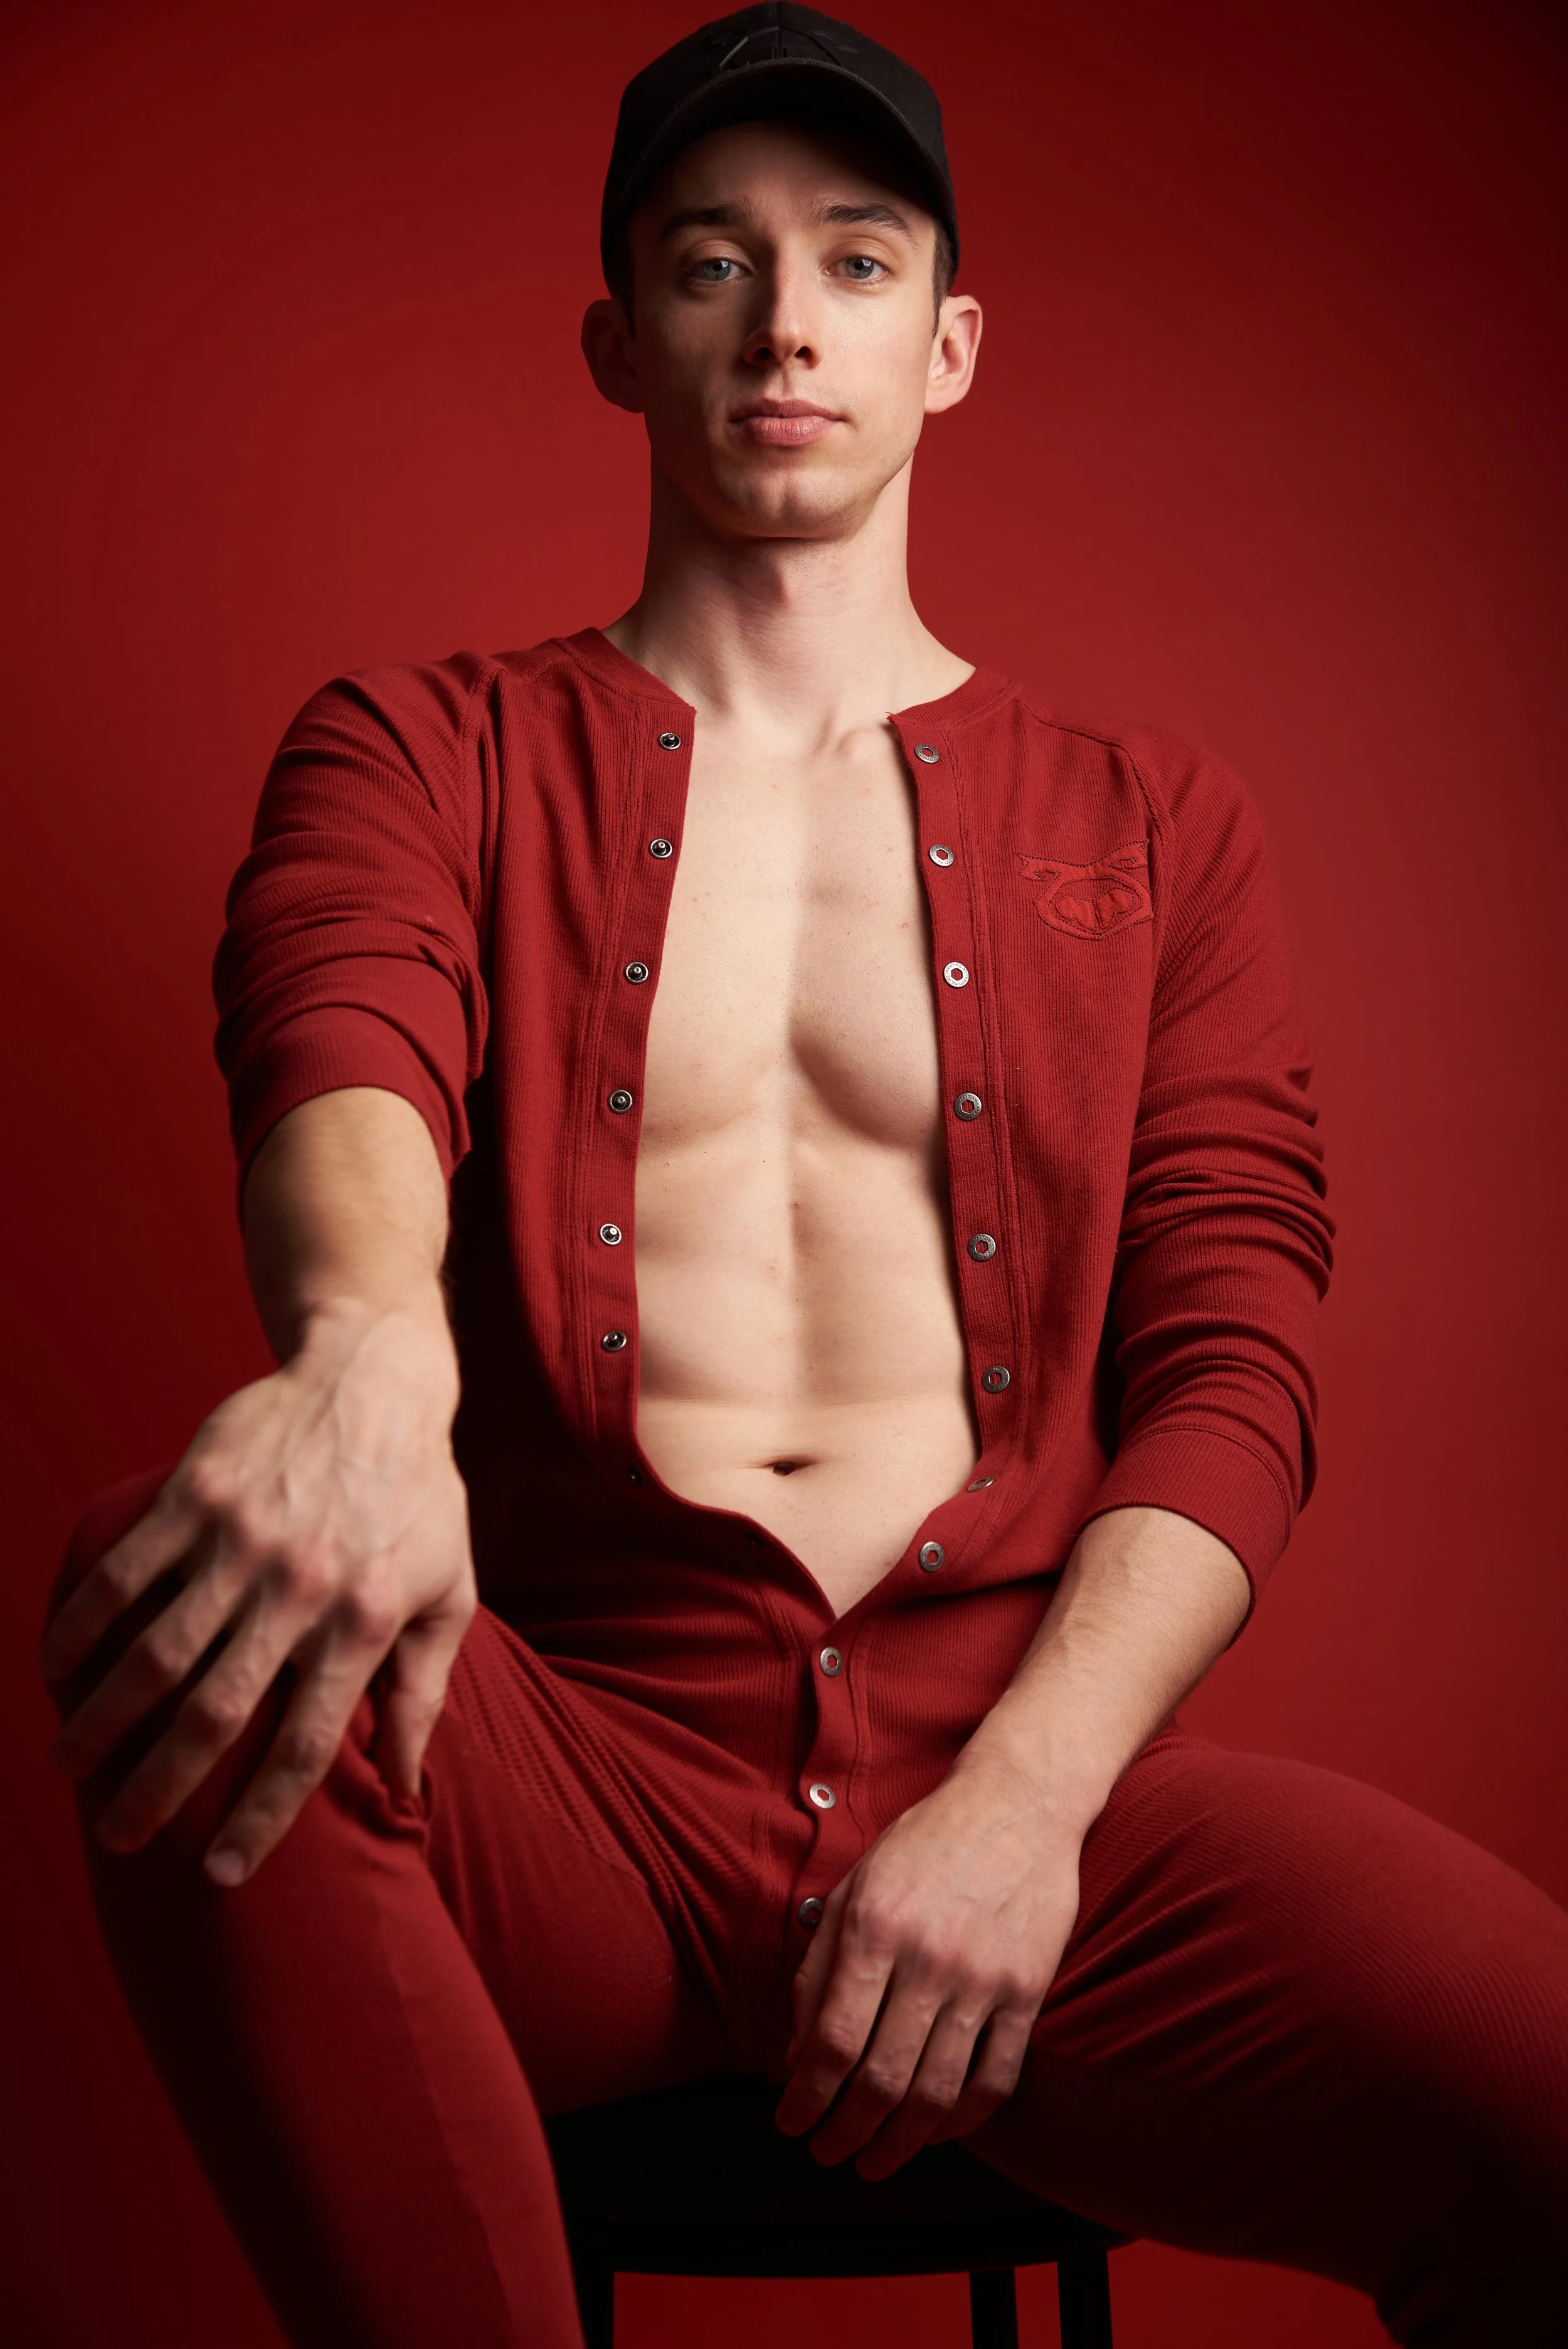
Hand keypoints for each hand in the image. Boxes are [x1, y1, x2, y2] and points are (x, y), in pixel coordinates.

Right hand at [37, 1301, 474, 1885]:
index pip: (306, 1744)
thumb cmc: (419, 1499)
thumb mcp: (448, 1594)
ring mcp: (243, 1541)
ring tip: (69, 1765)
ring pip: (157, 1650)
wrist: (377, 1383)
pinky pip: (127, 1571)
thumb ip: (424, 1692)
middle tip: (116, 1837)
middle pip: (216, 1711)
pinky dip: (83, 1623)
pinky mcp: (198, 1495)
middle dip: (159, 1785)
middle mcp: (300, 1590)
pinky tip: (54, 1668)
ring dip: (104, 1717)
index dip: (262, 1817)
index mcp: (364, 1623)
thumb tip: (409, 1788)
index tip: (217, 1874)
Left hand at [772, 1749, 1082, 2178]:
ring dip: (899, 2145)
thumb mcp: (852, 1888)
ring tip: (874, 2161)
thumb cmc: (924, 1844)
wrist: (1017, 1803)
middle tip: (828, 2153)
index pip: (830, 2041)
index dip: (805, 2098)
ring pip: (937, 2093)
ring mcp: (983, 1978)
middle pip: (881, 2080)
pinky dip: (963, 2121)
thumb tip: (791, 2058)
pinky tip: (936, 2131)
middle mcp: (928, 1958)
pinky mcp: (1028, 1991)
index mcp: (874, 1928)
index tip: (790, 2123)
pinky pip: (996, 2080)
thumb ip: (816, 1971)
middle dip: (845, 2133)